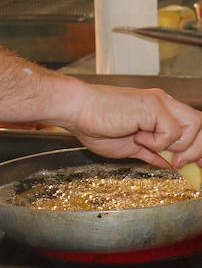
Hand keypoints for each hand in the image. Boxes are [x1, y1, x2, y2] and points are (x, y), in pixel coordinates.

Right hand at [62, 83, 201, 167]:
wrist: (78, 110)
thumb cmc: (94, 124)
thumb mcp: (129, 147)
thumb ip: (151, 154)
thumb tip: (167, 164)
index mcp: (156, 109)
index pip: (191, 126)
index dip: (197, 147)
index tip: (194, 166)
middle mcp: (162, 102)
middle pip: (199, 123)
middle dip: (195, 149)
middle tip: (177, 163)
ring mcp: (159, 102)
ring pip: (194, 126)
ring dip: (178, 146)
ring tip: (151, 147)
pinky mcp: (153, 106)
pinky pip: (172, 132)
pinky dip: (157, 142)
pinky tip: (137, 136)